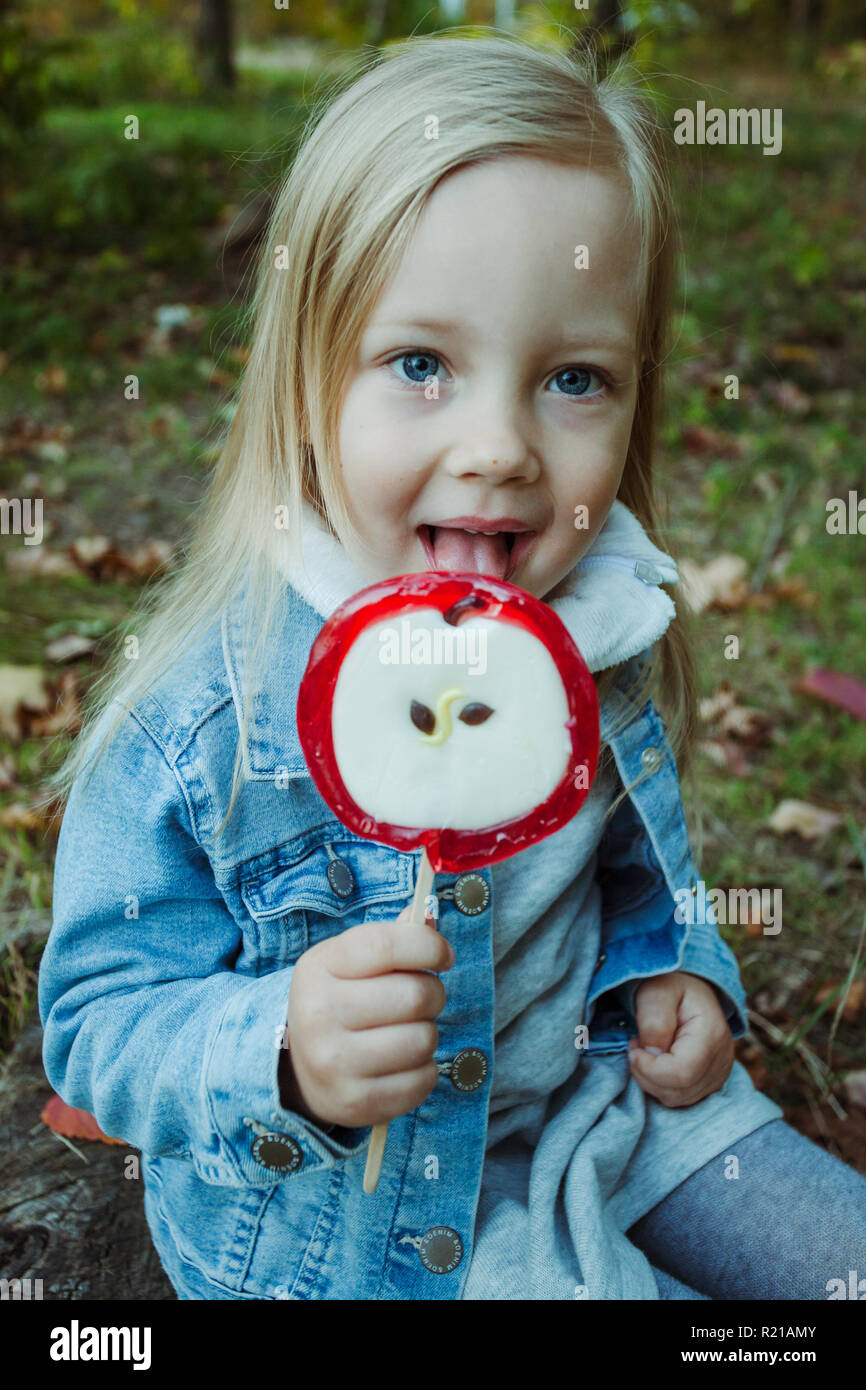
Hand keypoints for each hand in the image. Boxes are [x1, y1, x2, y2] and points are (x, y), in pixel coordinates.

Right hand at [282, 903, 453, 1129]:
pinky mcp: (354, 1103)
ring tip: (406, 1032)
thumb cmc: (338, 999)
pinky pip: (423, 1081)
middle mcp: (319, 1015)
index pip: (388, 945)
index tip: (443, 956)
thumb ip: (392, 937)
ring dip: (427, 1033)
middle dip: (433, 994)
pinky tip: (402, 1063)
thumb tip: (429, 916)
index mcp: (319, 968)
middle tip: (421, 1000)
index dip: (429, 946)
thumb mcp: (350, 960)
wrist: (297, 1065)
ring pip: (424, 1040)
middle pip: (416, 995)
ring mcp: (334, 1064)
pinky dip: (424, 1070)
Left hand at [627, 971, 733, 1106]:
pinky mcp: (710, 1081)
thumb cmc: (670, 986)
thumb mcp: (656, 990)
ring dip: (651, 1079)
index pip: (682, 1073)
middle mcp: (722, 1059)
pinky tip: (656, 1061)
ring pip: (677, 1098)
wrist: (688, 988)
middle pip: (679, 1090)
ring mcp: (719, 1073)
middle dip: (646, 1074)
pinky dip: (660, 1084)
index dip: (650, 1068)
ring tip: (646, 1049)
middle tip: (637, 1045)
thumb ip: (654, 1019)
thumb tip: (653, 1052)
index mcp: (712, 1034)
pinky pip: (680, 1097)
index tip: (633, 1046)